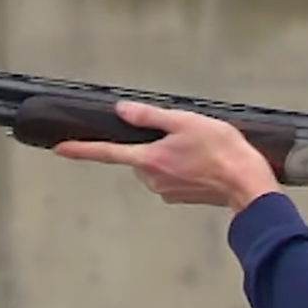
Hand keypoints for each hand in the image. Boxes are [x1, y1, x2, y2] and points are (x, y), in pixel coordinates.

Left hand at [50, 100, 281, 210]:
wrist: (247, 185)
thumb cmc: (222, 152)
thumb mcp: (185, 122)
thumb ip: (150, 116)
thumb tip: (122, 111)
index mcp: (149, 159)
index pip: (107, 152)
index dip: (82, 149)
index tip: (60, 148)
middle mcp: (152, 178)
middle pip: (137, 156)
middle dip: (152, 144)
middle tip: (183, 134)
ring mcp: (165, 190)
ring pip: (155, 165)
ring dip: (169, 154)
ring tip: (199, 148)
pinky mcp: (179, 196)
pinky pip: (170, 175)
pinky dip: (180, 166)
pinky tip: (202, 161)